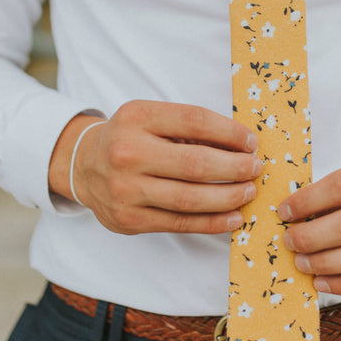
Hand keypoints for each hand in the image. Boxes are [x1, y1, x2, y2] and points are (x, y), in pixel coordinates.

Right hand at [49, 100, 260, 234]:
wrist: (84, 166)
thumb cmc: (130, 138)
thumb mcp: (151, 118)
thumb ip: (189, 128)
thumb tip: (242, 146)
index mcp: (137, 117)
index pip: (194, 121)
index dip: (230, 132)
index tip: (252, 142)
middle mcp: (127, 153)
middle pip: (195, 163)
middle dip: (235, 167)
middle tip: (256, 168)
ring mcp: (125, 189)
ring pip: (190, 198)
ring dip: (229, 196)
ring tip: (249, 191)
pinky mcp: (129, 219)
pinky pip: (180, 223)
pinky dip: (212, 222)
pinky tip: (233, 216)